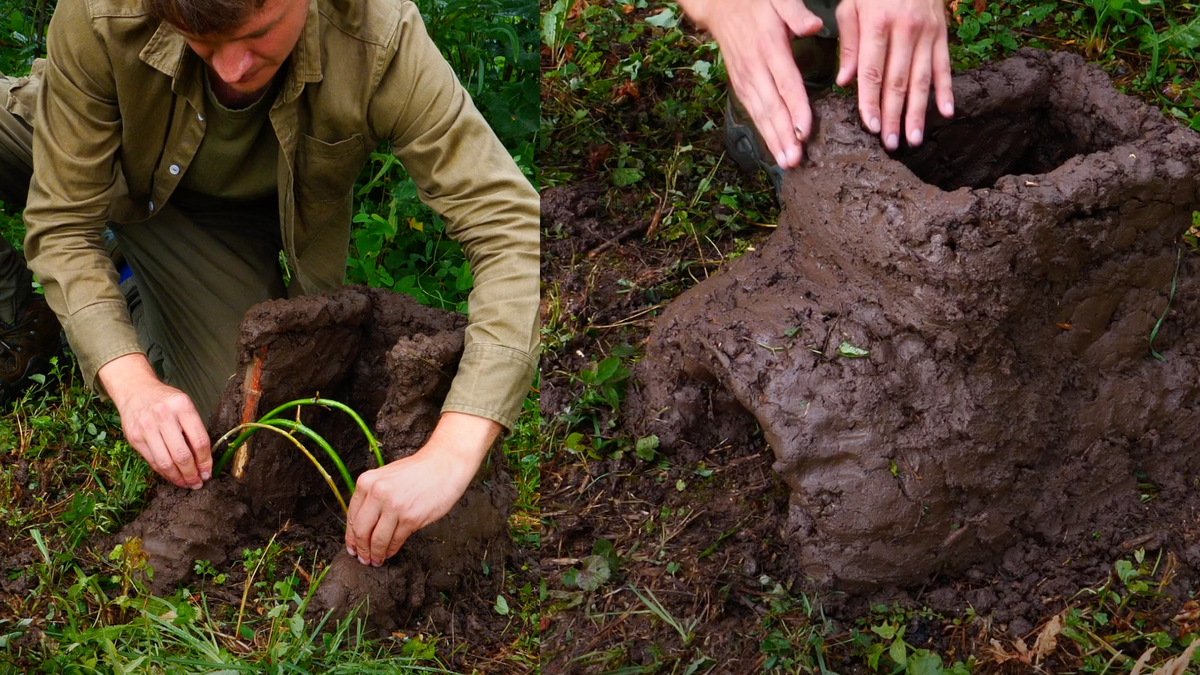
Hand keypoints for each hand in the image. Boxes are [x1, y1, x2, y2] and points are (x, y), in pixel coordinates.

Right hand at [99, 353, 211, 489]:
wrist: (135, 390)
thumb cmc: (166, 401)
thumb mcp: (184, 406)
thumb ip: (194, 429)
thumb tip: (204, 461)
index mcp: (182, 406)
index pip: (199, 441)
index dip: (206, 461)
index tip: (208, 472)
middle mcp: (163, 416)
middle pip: (182, 455)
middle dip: (192, 474)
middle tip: (198, 483)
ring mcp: (146, 427)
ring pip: (166, 462)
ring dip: (178, 478)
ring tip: (187, 483)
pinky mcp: (134, 437)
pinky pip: (152, 461)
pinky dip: (164, 473)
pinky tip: (173, 476)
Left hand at [344, 412, 501, 565]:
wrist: (444, 464)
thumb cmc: (417, 471)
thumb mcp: (385, 477)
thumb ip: (372, 496)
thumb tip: (362, 525)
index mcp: (367, 482)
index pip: (352, 517)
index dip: (351, 537)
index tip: (352, 547)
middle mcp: (377, 493)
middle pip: (361, 531)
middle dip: (361, 549)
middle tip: (362, 558)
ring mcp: (394, 506)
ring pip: (377, 540)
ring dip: (375, 554)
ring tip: (376, 560)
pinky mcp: (411, 518)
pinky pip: (395, 540)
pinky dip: (391, 550)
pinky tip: (390, 552)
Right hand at [679, 0, 824, 168]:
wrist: (721, 5)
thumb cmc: (757, 2)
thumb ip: (797, 14)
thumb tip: (815, 26)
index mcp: (769, 46)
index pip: (786, 83)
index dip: (795, 109)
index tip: (804, 131)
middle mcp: (755, 66)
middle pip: (771, 106)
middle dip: (783, 135)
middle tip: (794, 159)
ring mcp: (745, 77)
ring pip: (760, 113)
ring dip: (773, 140)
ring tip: (786, 162)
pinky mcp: (739, 83)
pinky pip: (752, 111)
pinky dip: (763, 131)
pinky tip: (773, 147)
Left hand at [835, 0, 953, 150]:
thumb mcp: (850, 5)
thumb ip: (847, 43)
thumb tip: (844, 81)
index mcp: (877, 24)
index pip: (872, 72)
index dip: (871, 101)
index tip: (870, 127)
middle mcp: (905, 30)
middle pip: (898, 81)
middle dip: (894, 115)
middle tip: (891, 144)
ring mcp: (927, 33)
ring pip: (922, 79)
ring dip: (918, 112)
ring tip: (914, 139)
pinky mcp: (942, 33)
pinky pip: (944, 66)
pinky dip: (947, 90)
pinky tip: (947, 113)